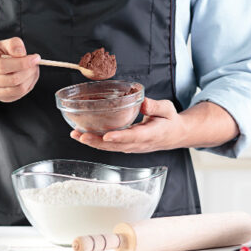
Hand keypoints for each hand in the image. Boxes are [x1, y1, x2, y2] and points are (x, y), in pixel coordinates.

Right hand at [0, 37, 40, 102]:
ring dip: (30, 78)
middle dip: (29, 71)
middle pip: (12, 80)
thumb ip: (13, 44)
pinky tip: (27, 77)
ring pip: (18, 89)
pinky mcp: (0, 98)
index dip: (21, 63)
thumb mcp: (4, 44)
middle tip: (35, 63)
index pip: (2, 66)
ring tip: (32, 69)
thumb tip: (21, 53)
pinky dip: (28, 85)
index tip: (34, 58)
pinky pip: (19, 95)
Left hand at [70, 98, 184, 152]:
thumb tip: (142, 102)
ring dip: (93, 143)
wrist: (174, 135)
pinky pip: (110, 146)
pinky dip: (96, 142)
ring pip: (111, 148)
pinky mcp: (126, 147)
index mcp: (151, 134)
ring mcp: (132, 147)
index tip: (107, 136)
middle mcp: (139, 144)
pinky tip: (83, 136)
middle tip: (81, 135)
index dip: (120, 137)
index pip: (134, 137)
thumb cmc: (170, 120)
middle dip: (98, 141)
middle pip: (116, 145)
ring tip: (76, 135)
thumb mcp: (167, 109)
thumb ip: (155, 106)